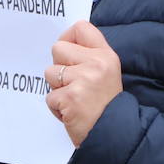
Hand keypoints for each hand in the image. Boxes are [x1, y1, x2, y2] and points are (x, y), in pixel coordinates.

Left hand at [45, 21, 121, 146]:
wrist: (114, 136)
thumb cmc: (106, 105)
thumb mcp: (107, 73)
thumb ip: (89, 56)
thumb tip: (64, 43)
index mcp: (106, 55)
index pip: (81, 28)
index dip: (68, 38)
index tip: (68, 53)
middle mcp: (96, 64)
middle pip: (58, 48)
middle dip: (59, 67)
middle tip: (73, 83)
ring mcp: (83, 80)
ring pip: (50, 73)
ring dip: (57, 89)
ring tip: (74, 99)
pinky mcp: (70, 97)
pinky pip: (49, 96)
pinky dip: (57, 107)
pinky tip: (72, 112)